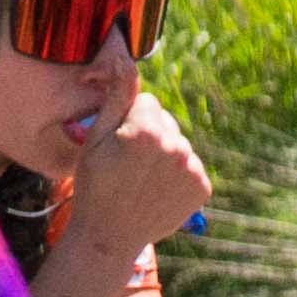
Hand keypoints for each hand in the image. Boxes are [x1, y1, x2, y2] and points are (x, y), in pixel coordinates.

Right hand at [60, 88, 215, 284]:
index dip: (128, 121)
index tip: (117, 146)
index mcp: (148, 131)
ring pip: (179, 145)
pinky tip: (157, 191)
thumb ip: (117, 97)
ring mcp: (192, 168)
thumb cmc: (94, 186)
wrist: (109, 237)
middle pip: (166, 123)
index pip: (148, 103)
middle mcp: (176, 146)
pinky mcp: (202, 186)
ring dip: (164, 157)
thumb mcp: (95, 140)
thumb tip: (125, 59)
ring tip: (142, 182)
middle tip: (127, 167)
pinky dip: (177, 177)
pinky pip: (190, 167)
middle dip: (150, 136)